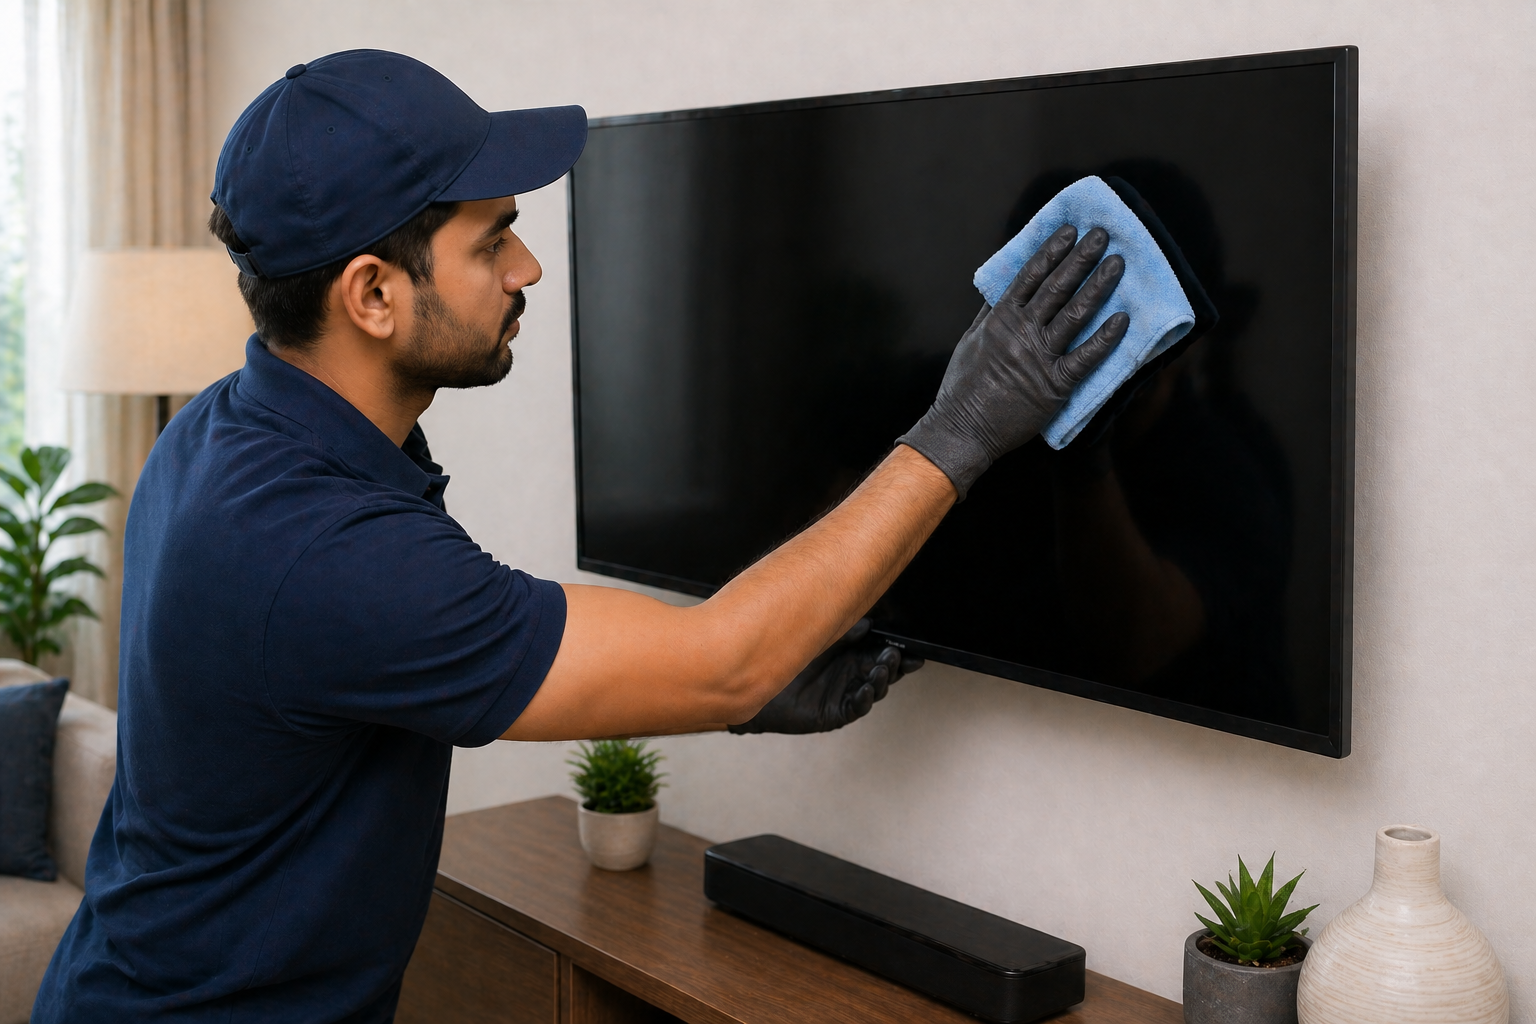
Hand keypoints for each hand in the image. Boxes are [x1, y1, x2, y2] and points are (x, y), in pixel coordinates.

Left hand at [728, 619, 923, 734]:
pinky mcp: (833, 711)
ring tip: (883, 668)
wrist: (750, 681)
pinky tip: (865, 687)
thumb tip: (868, 624)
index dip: (897, 651)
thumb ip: (844, 631)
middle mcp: (849, 674)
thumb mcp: (816, 636)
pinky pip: (854, 706)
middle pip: (882, 671)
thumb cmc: (781, 658)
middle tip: (898, 656)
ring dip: (881, 679)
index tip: (910, 648)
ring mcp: (843, 693)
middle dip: (895, 664)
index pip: (880, 652)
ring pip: (873, 688)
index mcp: (850, 655)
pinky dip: (862, 698)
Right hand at [897, 225, 1129, 498]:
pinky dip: (1105, 338)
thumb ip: (990, 313)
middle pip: (1057, 287)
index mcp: (1000, 319)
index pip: (1030, 276)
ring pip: (1074, 314)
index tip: (1070, 231)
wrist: (962, 429)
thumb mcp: (971, 341)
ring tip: (1116, 263)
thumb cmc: (962, 387)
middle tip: (1102, 236)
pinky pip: (1085, 357)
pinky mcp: (1054, 385)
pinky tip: (1123, 319)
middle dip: (1081, 258)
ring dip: (1098, 286)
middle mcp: (1020, 332)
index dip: (1052, 251)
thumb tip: (1006, 286)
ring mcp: (1038, 357)